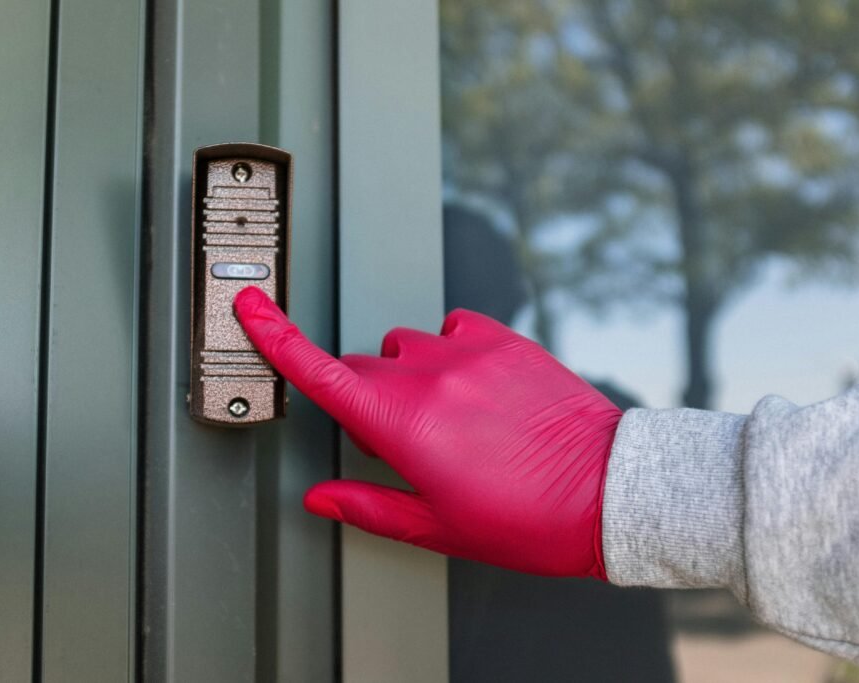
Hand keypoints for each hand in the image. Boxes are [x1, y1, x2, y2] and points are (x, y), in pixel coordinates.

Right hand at [233, 286, 621, 578]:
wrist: (607, 491)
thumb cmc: (528, 519)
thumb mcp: (436, 528)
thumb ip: (367, 507)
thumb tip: (321, 498)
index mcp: (404, 424)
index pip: (321, 372)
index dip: (275, 335)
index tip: (250, 304)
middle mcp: (431, 376)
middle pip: (361, 365)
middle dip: (363, 398)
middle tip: (399, 439)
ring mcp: (469, 351)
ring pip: (403, 344)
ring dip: (405, 373)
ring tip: (444, 413)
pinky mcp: (504, 339)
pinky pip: (452, 328)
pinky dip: (448, 352)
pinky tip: (472, 386)